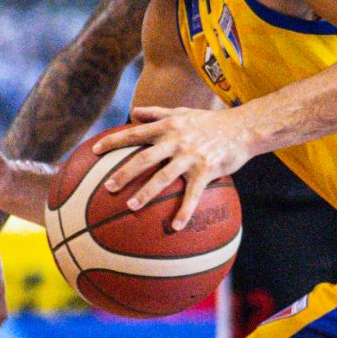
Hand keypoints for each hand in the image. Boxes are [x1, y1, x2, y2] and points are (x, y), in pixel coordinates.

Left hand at [95, 106, 254, 229]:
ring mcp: (191, 156)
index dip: (113, 142)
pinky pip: (193, 194)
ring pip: (163, 176)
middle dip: (123, 173)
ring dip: (146, 193)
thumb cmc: (210, 121)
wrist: (242, 128)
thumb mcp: (183, 111)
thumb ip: (157, 112)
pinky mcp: (206, 170)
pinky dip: (184, 211)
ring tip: (130, 207)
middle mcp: (176, 141)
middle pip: (143, 158)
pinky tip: (175, 227)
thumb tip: (134, 111)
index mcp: (167, 127)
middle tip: (107, 188)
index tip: (94, 151)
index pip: (134, 133)